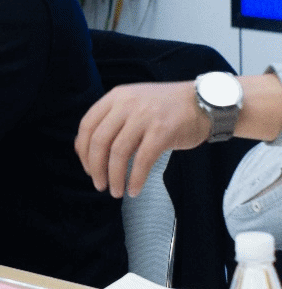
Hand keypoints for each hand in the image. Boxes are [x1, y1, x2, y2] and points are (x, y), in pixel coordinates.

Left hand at [74, 81, 209, 197]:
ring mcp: (144, 117)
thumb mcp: (134, 101)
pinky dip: (135, 179)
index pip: (87, 125)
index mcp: (116, 97)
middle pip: (99, 141)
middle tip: (99, 184)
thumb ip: (115, 118)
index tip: (87, 167)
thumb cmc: (167, 107)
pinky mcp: (162, 132)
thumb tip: (94, 151)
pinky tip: (134, 190)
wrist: (206, 102)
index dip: (83, 150)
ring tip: (115, 191)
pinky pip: (142, 160)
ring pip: (118, 152)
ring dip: (114, 176)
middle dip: (95, 167)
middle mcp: (126, 104)